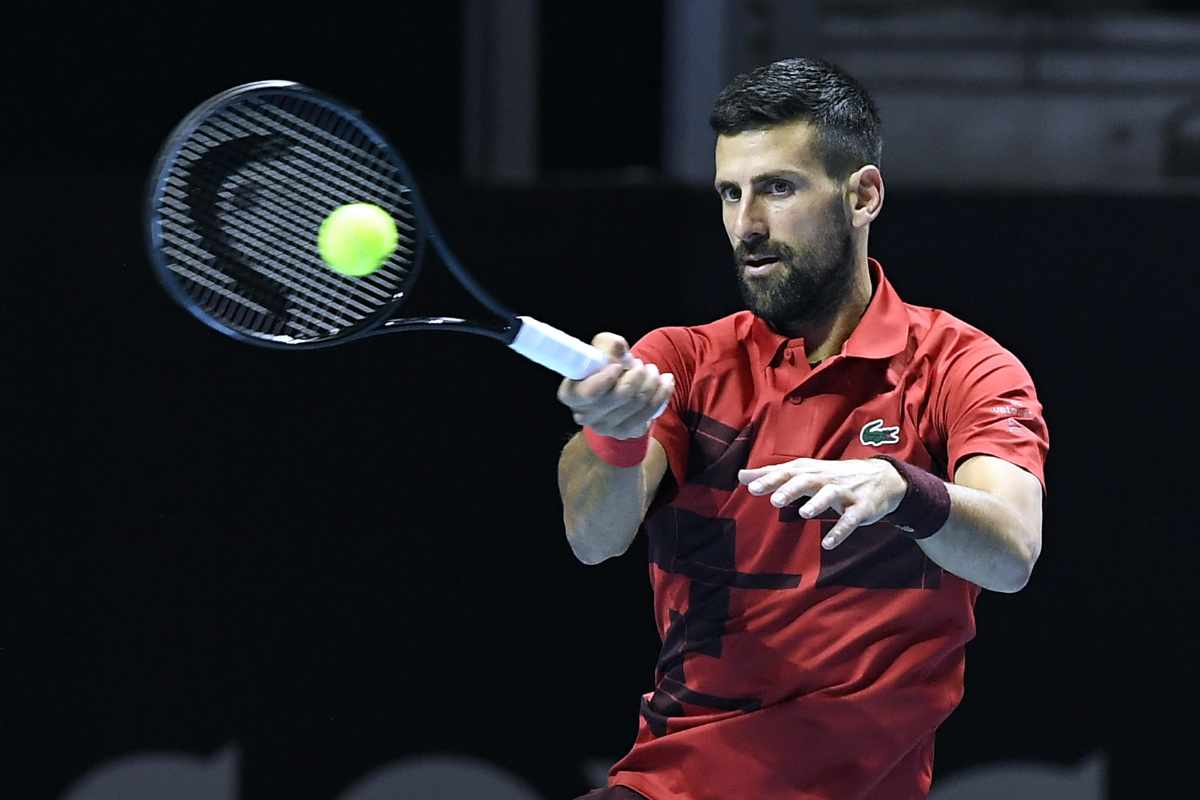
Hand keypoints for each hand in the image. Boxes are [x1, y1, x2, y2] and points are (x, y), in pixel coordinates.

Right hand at [556, 332, 674, 439]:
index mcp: (572, 394)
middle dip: (638, 374)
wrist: (614, 392)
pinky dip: (662, 394)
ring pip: (639, 402)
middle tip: (640, 364)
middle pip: (621, 395)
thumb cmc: (603, 368)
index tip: (618, 366)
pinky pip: (651, 412)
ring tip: (652, 371)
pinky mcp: (625, 432)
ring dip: (652, 381)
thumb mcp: (601, 350)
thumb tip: (620, 349)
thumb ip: (609, 345)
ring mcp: (606, 427)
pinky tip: (665, 383)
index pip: (589, 392)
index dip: (606, 379)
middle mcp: (585, 415)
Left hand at [738, 458, 907, 548]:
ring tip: (803, 513)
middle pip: (808, 480)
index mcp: (811, 470)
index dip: (770, 478)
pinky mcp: (862, 508)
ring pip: (831, 495)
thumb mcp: (806, 473)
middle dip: (792, 488)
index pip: (788, 471)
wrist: (882, 478)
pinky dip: (840, 531)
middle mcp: (827, 478)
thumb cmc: (834, 476)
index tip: (749, 486)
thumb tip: (741, 476)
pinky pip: (851, 520)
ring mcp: (846, 493)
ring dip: (818, 503)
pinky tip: (828, 543)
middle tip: (775, 499)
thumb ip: (773, 475)